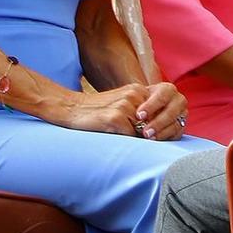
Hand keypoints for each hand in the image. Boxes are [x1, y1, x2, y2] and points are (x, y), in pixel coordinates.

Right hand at [59, 81, 187, 140]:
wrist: (70, 107)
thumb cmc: (97, 110)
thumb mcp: (122, 102)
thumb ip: (140, 110)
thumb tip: (161, 128)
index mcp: (139, 90)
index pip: (162, 111)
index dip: (162, 126)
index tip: (157, 137)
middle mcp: (135, 95)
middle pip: (156, 121)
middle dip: (154, 135)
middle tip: (146, 143)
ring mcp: (125, 105)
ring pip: (144, 131)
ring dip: (140, 140)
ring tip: (126, 141)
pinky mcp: (115, 118)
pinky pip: (130, 136)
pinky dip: (126, 142)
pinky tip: (114, 138)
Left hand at [134, 81, 189, 140]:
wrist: (142, 114)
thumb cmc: (137, 105)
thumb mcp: (136, 100)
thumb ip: (136, 105)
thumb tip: (134, 115)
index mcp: (167, 90)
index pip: (162, 95)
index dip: (151, 105)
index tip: (139, 115)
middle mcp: (177, 100)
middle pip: (172, 110)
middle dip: (158, 122)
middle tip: (145, 131)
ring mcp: (181, 114)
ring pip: (176, 123)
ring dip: (162, 131)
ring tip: (149, 138)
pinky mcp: (181, 127)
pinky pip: (177, 133)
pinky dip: (166, 137)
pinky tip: (155, 140)